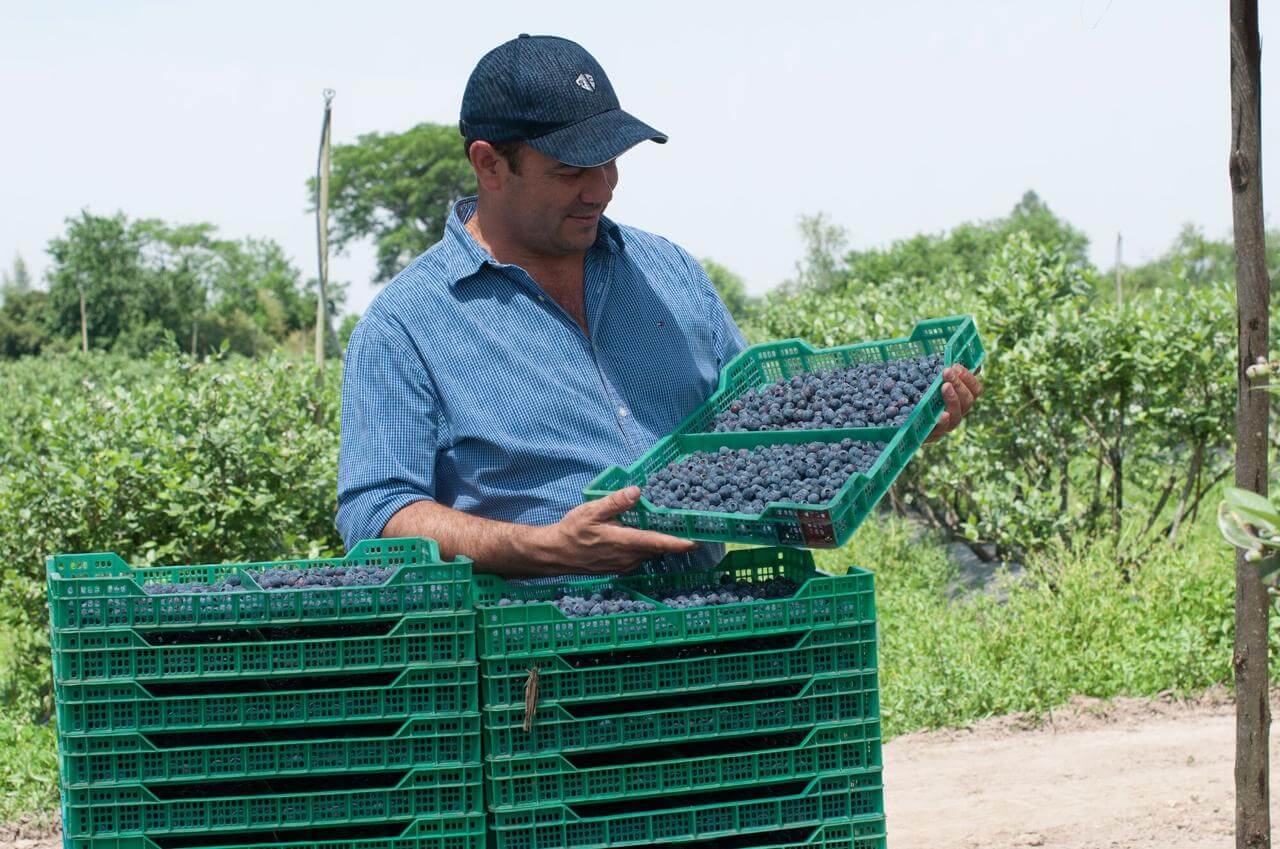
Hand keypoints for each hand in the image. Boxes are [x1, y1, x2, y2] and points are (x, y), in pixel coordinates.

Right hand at [527, 486, 695, 573]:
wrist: (555, 554)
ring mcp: (623, 565)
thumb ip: (616, 502)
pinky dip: (646, 548)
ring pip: (649, 554)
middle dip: (673, 540)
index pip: (657, 543)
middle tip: (686, 525)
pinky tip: (643, 536)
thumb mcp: (591, 511)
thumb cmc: (572, 531)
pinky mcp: (618, 567)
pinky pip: (639, 558)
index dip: (678, 543)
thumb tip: (637, 491)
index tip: (696, 541)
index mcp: (624, 542)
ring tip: (666, 527)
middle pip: (657, 549)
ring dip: (658, 544)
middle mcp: (628, 557)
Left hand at [926, 364, 981, 442]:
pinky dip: (942, 422)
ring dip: (952, 399)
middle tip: (947, 371)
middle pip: (967, 401)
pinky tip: (942, 414)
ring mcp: (944, 427)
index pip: (975, 390)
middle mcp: (955, 415)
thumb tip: (965, 359)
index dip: (969, 378)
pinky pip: (938, 430)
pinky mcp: (930, 436)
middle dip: (959, 385)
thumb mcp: (932, 385)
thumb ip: (948, 375)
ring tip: (945, 386)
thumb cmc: (920, 401)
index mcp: (960, 402)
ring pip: (956, 416)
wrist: (901, 426)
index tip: (956, 366)